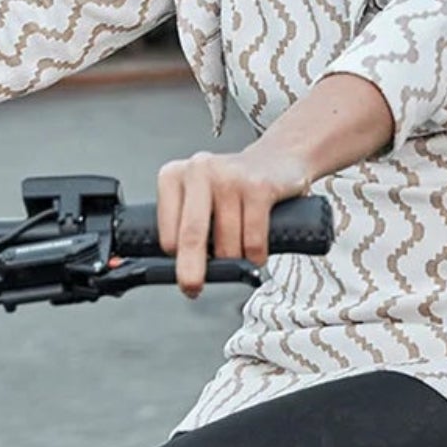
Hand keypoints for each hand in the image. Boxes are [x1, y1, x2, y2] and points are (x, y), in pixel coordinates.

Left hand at [156, 143, 314, 296]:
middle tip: (193, 288)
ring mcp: (230, 178)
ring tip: (241, 246)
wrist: (279, 157)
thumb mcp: (199, 197)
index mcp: (175, 176)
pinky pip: (253, 241)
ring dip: (236, 259)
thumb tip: (182, 270)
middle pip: (191, 236)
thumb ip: (186, 227)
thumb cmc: (234, 186)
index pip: (167, 232)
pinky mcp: (259, 187)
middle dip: (191, 270)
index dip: (176, 260)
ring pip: (227, 245)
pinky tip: (257, 250)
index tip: (184, 274)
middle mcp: (199, 171)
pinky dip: (256, 256)